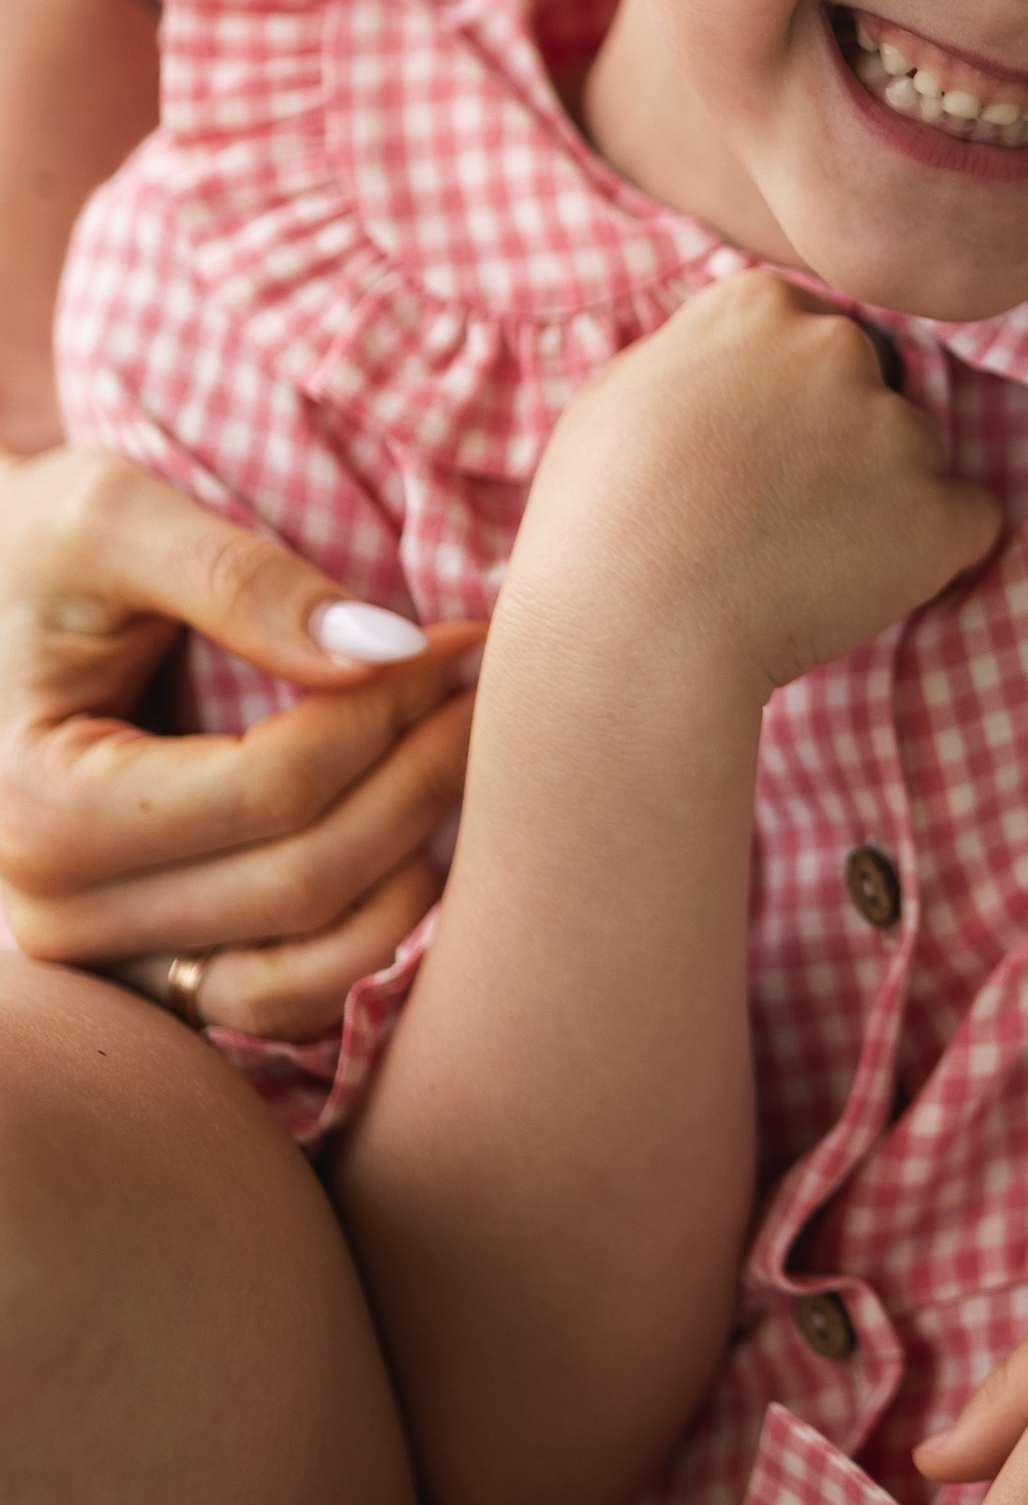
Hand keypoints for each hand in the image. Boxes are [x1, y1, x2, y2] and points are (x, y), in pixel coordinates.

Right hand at [0, 446, 474, 1039]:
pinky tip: (433, 847)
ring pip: (313, 956)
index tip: (461, 641)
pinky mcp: (160, 979)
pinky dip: (379, 941)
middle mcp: (64, 915)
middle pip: (307, 875)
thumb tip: (382, 650)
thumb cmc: (34, 551)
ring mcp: (113, 965)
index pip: (274, 786)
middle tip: (489, 689)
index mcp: (43, 806)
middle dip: (424, 775)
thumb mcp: (112, 518)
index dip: (392, 710)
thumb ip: (239, 577)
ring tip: (471, 757)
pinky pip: (291, 1003)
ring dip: (422, 862)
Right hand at [503, 272, 1000, 700]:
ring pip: (917, 456)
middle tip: (779, 515)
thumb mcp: (619, 395)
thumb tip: (743, 358)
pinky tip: (866, 586)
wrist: (631, 633)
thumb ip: (702, 356)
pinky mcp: (940, 511)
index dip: (788, 401)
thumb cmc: (599, 523)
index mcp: (760, 307)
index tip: (753, 454)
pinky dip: (935, 554)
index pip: (812, 335)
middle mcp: (839, 349)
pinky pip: (968, 521)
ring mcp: (897, 428)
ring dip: (884, 500)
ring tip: (802, 564)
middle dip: (844, 441)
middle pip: (874, 385)